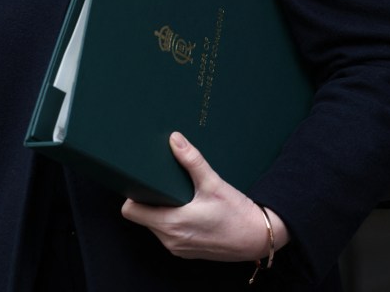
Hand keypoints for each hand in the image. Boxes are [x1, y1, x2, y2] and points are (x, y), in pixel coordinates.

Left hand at [121, 131, 288, 260]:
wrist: (258, 237)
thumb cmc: (236, 213)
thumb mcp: (213, 183)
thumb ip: (191, 160)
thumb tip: (175, 139)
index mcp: (172, 224)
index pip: (131, 212)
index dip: (132, 194)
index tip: (139, 180)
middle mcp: (171, 240)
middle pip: (142, 216)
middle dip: (147, 199)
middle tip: (160, 180)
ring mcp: (178, 248)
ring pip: (155, 225)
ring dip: (160, 209)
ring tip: (175, 192)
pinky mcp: (187, 250)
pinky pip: (168, 233)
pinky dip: (171, 220)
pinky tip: (186, 206)